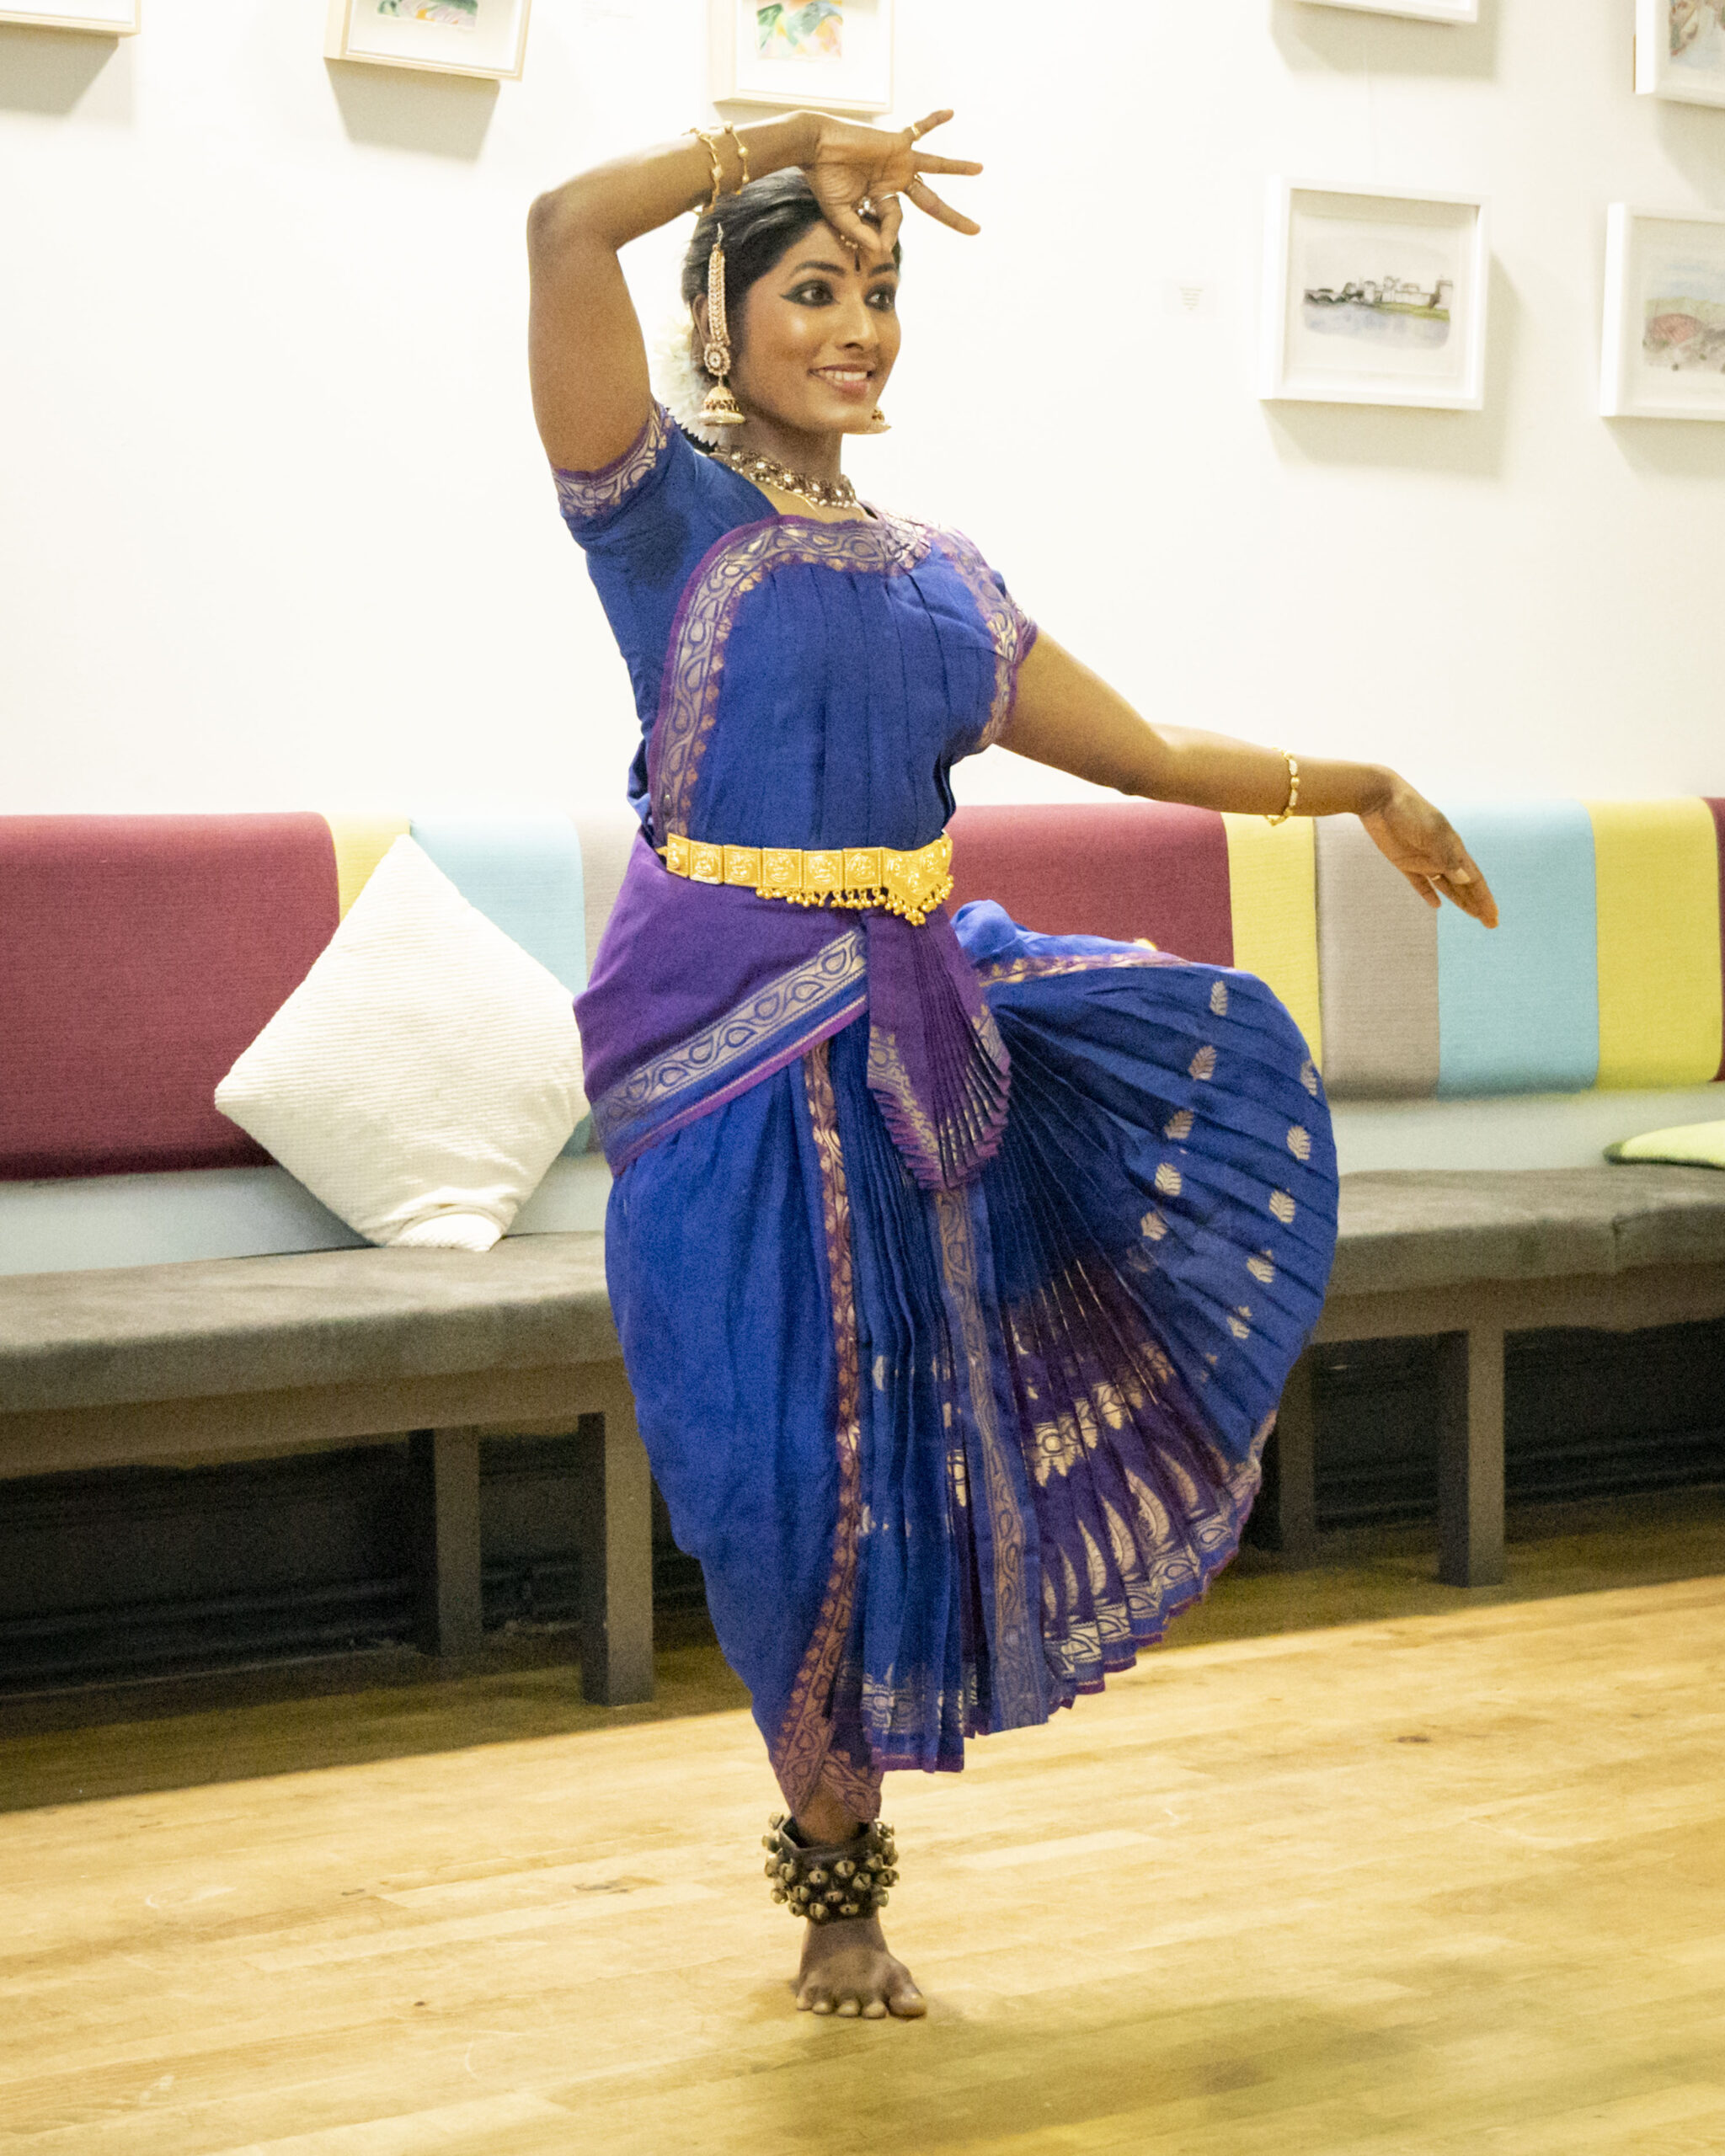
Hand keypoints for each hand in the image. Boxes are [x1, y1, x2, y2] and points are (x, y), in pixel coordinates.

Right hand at [803, 108, 981, 256]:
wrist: (814, 147)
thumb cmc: (823, 180)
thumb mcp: (841, 215)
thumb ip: (862, 232)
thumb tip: (883, 250)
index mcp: (881, 198)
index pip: (895, 221)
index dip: (889, 233)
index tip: (880, 243)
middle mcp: (894, 179)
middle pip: (931, 202)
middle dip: (953, 217)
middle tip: (976, 231)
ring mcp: (897, 160)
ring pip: (935, 166)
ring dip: (957, 168)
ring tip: (980, 169)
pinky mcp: (896, 142)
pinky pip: (919, 128)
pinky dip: (934, 120)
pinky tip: (952, 113)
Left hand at [1358, 779, 1498, 926]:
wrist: (1380, 797)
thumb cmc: (1408, 811)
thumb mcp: (1430, 832)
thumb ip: (1447, 856)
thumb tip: (1467, 879)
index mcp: (1453, 847)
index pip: (1474, 879)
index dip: (1485, 898)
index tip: (1494, 916)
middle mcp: (1442, 855)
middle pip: (1464, 885)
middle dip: (1478, 904)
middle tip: (1490, 923)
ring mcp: (1423, 859)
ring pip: (1446, 886)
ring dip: (1460, 900)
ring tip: (1473, 915)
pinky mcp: (1404, 861)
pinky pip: (1420, 883)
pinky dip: (1429, 894)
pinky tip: (1437, 905)